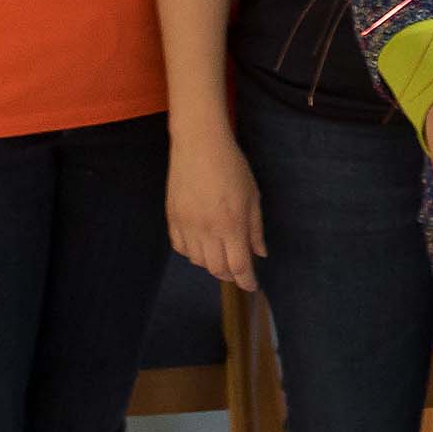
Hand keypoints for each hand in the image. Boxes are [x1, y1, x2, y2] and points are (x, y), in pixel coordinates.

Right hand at [168, 129, 266, 290]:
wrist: (199, 145)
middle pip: (217, 269)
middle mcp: (207, 230)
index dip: (247, 281)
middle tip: (239, 271)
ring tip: (222, 254)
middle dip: (230, 275)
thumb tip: (260, 254)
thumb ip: (255, 228)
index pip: (239, 266)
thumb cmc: (232, 167)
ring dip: (212, 264)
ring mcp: (186, 225)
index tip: (252, 286)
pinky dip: (193, 253)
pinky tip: (203, 245)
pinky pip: (181, 248)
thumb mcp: (253, 196)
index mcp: (231, 224)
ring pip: (198, 261)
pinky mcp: (172, 219)